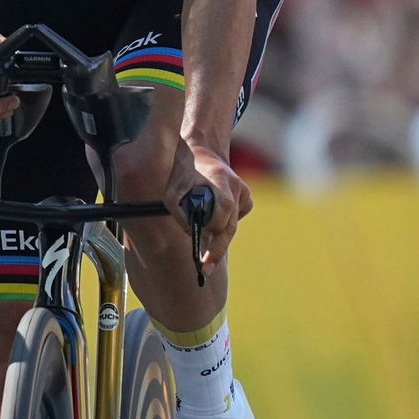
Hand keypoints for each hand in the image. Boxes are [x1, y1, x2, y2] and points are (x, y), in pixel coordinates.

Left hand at [165, 139, 252, 270]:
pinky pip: (235, 218)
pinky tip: (212, 215)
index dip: (214, 232)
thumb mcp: (172, 191)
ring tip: (203, 247)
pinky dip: (223, 223)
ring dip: (217, 234)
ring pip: (232, 224)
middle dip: (217, 248)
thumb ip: (180, 213)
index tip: (203, 254)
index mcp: (219, 179)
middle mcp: (235, 185)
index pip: (223, 210)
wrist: (201, 150)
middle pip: (230, 224)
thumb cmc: (183, 171)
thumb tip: (192, 235)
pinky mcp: (246, 196)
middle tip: (205, 269)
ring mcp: (243, 191)